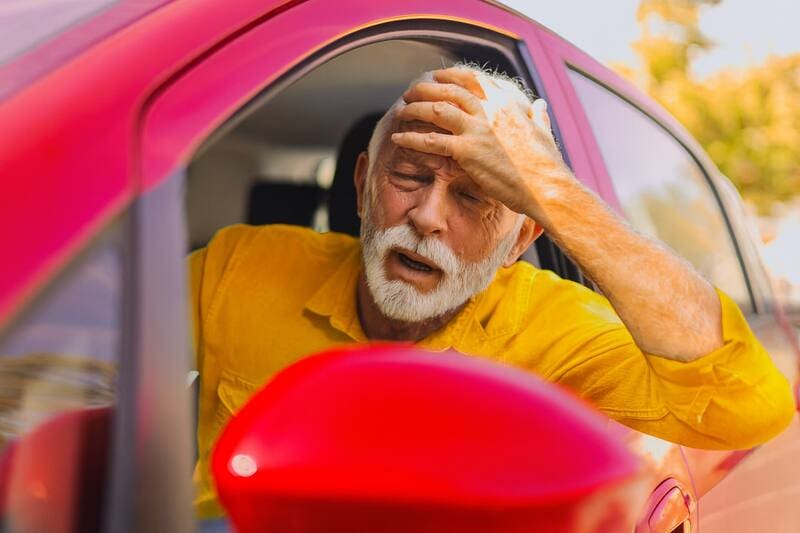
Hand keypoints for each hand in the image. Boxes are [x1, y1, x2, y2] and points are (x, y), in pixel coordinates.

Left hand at [391, 67, 571, 216]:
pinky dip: (411, 138)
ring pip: (436, 110)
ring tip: (402, 111)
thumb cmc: (546, 164)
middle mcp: (489, 111)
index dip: (452, 76)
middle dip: (427, 88)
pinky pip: (431, 141)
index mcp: (506, 104)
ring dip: (415, 109)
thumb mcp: (543, 131)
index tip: (438, 76)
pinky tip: (399, 138)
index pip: (474, 80)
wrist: (544, 186)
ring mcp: (476, 130)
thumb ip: (538, 115)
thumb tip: (539, 104)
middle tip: (412, 91)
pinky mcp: (466, 151)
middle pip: (450, 91)